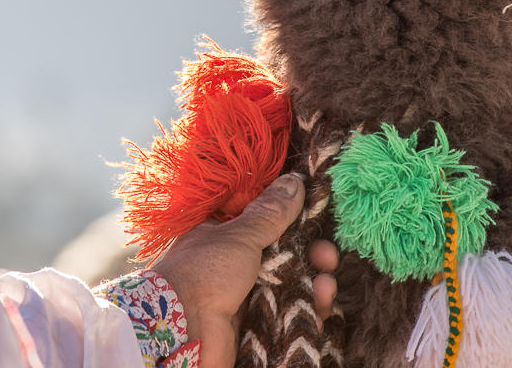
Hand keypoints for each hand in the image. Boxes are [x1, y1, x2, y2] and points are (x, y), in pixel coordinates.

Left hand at [153, 173, 335, 367]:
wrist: (183, 330)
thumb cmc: (205, 272)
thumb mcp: (239, 235)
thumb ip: (270, 212)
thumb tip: (294, 180)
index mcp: (226, 237)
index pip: (268, 225)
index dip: (295, 224)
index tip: (318, 221)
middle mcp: (236, 266)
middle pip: (284, 257)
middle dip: (311, 256)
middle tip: (328, 257)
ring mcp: (246, 297)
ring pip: (290, 287)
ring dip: (313, 285)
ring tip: (327, 286)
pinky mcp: (255, 325)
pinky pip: (288, 316)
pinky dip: (306, 313)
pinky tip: (321, 310)